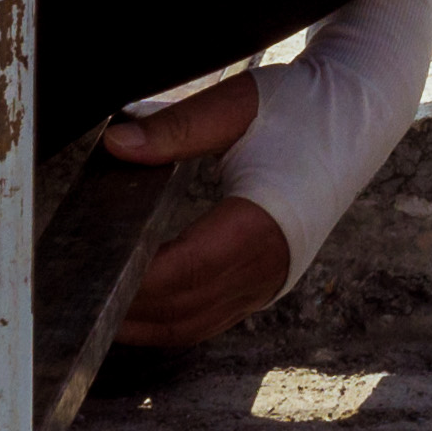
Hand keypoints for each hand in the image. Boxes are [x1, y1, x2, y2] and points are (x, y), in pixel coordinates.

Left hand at [97, 72, 290, 343]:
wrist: (358, 113)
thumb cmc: (301, 105)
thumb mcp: (237, 105)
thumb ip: (175, 128)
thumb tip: (117, 143)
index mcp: (263, 223)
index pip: (185, 270)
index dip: (134, 281)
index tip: (89, 273)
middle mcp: (270, 264)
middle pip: (184, 309)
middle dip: (127, 309)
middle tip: (73, 296)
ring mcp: (272, 278)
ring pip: (196, 324)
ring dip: (146, 325)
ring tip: (93, 309)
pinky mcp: (270, 280)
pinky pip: (212, 318)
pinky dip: (172, 321)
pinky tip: (138, 308)